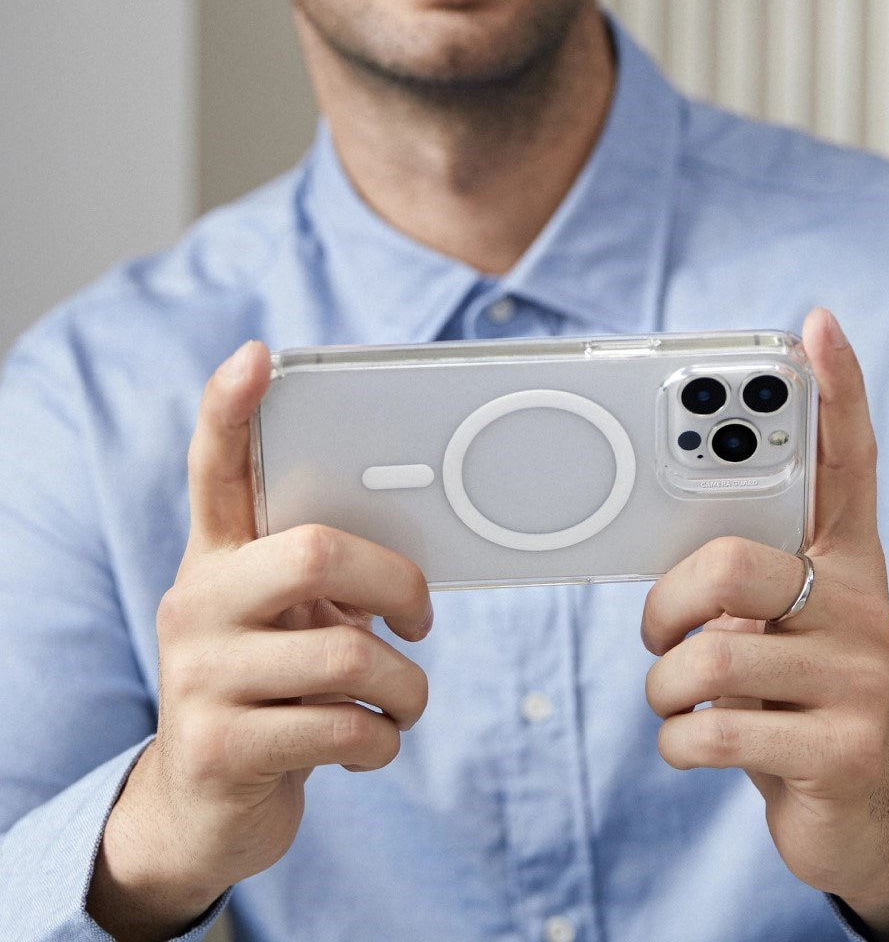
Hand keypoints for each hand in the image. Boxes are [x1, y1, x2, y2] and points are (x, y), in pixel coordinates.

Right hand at [87, 341, 432, 941]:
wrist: (204, 806)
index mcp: (217, 560)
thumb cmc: (270, 689)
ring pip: (347, 656)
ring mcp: (198, 676)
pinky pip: (344, 728)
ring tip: (403, 700)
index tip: (260, 356)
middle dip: (397, 584)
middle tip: (420, 618)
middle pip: (317, 552)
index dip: (231, 411)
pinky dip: (384, 739)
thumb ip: (325, 581)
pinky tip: (371, 741)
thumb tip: (410, 562)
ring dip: (405, 687)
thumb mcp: (285, 624)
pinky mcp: (219, 749)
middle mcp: (196, 603)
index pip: (215, 469)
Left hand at [643, 309, 888, 941]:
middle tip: (663, 632)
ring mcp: (857, 678)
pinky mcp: (838, 749)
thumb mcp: (776, 626)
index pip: (846, 464)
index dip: (834, 395)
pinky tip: (693, 742)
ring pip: (714, 654)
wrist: (856, 810)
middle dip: (669, 602)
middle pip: (735, 561)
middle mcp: (859, 606)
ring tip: (679, 697)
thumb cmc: (792, 693)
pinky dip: (676, 741)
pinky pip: (715, 729)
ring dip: (666, 687)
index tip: (817, 326)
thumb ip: (735, 578)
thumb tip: (666, 547)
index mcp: (842, 564)